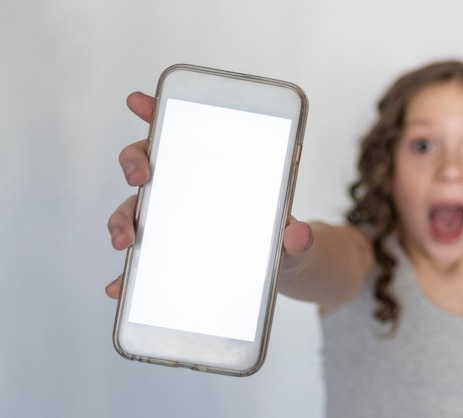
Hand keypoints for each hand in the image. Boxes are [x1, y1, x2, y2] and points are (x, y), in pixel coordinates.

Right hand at [105, 92, 312, 298]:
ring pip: (134, 209)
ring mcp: (174, 222)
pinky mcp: (169, 255)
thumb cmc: (283, 238)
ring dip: (120, 220)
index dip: (157, 113)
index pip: (182, 133)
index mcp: (215, 172)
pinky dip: (126, 274)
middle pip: (148, 164)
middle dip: (135, 163)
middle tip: (140, 177)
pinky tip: (120, 287)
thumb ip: (297, 237)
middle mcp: (187, 191)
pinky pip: (141, 262)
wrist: (282, 269)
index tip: (139, 102)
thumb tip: (299, 235)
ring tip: (126, 240)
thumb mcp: (294, 238)